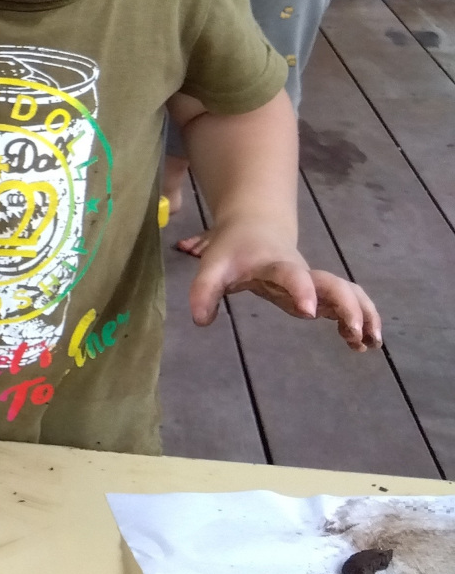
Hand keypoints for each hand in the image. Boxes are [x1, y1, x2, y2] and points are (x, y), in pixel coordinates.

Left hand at [189, 223, 380, 350]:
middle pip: (333, 284)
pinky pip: (346, 303)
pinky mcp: (319, 293)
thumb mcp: (212, 267)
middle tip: (356, 333)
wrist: (254, 229)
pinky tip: (363, 344)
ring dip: (364, 314)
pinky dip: (359, 320)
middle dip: (348, 306)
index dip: (301, 290)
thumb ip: (204, 291)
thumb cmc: (233, 250)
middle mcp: (303, 273)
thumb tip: (200, 321)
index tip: (309, 312)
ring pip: (349, 293)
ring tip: (372, 343)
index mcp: (275, 265)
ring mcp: (314, 283)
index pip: (291, 275)